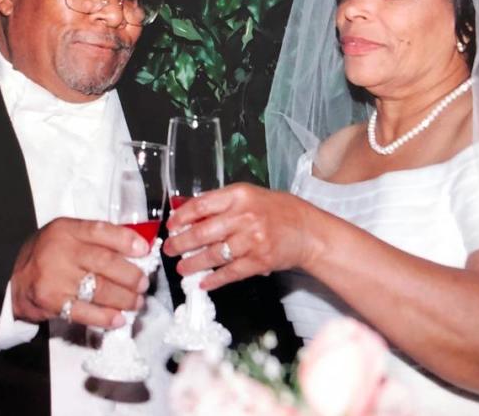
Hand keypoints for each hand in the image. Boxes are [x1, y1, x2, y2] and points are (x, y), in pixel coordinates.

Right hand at [11, 218, 150, 328]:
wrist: (16, 282)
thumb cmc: (49, 255)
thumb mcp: (66, 236)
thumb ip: (96, 239)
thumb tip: (136, 249)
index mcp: (66, 230)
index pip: (100, 230)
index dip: (126, 240)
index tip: (145, 250)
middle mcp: (60, 251)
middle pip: (105, 262)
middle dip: (131, 275)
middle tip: (143, 284)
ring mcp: (55, 278)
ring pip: (99, 288)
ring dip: (124, 298)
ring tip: (137, 302)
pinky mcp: (52, 302)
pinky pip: (85, 311)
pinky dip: (105, 317)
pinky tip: (119, 319)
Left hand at [162, 183, 322, 290]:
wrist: (308, 231)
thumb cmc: (279, 211)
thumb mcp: (250, 196)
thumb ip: (222, 203)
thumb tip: (190, 214)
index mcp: (239, 195)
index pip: (201, 205)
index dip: (181, 217)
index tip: (171, 226)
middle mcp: (244, 216)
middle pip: (202, 232)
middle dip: (180, 244)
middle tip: (169, 250)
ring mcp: (251, 240)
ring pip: (212, 255)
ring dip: (192, 264)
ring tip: (182, 268)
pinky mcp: (258, 261)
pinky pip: (230, 273)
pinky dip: (214, 280)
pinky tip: (204, 283)